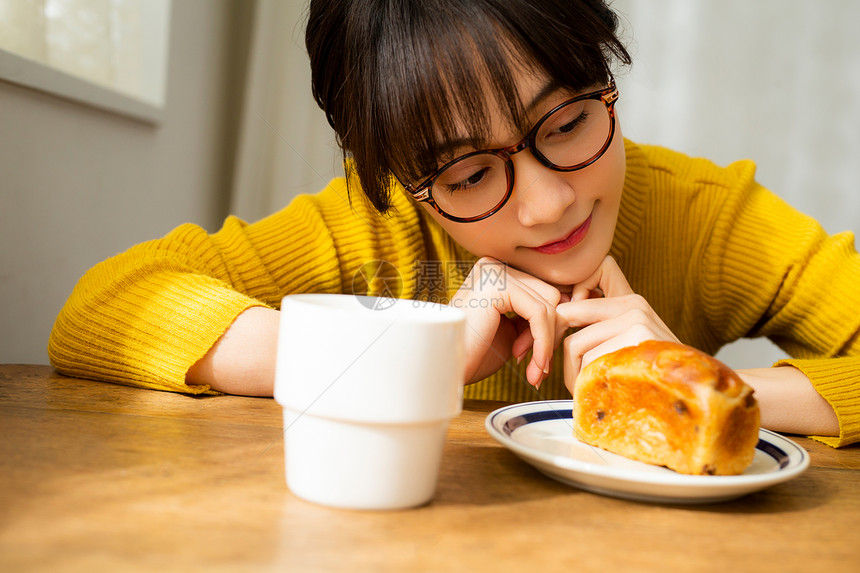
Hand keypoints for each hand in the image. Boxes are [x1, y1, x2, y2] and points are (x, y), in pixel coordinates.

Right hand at [451, 257, 560, 386]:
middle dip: (550, 333)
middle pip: (551, 294)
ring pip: (550, 304)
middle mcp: (494, 265)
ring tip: (530, 366)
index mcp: (495, 272)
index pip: (544, 290)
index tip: (540, 357)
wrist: (442, 369)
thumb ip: (535, 315)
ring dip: (546, 341)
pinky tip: (534, 366)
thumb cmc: (473, 355)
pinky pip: (540, 313)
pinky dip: (543, 343)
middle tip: (537, 364)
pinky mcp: (498, 286)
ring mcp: (494, 272)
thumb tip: (573, 307)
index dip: (550, 326)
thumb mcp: (512, 330)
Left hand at [556, 256, 679, 392]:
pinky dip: (586, 382)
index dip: (561, 310)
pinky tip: (602, 391)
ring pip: (575, 344)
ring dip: (572, 373)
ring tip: (586, 387)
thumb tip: (554, 318)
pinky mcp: (636, 339)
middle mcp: (633, 304)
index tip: (561, 332)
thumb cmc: (649, 375)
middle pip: (567, 314)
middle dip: (554, 343)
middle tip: (552, 368)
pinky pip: (589, 361)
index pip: (585, 282)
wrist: (690, 396)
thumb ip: (598, 326)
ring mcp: (636, 320)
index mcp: (629, 300)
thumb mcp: (626, 344)